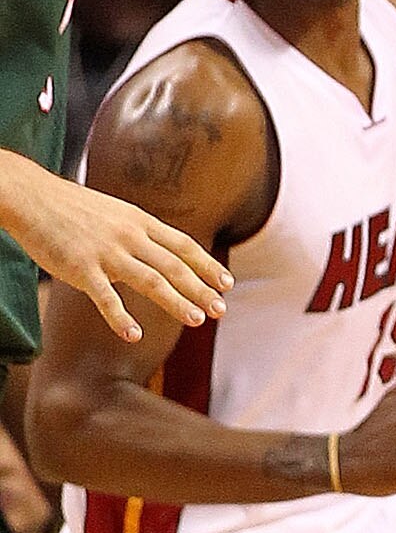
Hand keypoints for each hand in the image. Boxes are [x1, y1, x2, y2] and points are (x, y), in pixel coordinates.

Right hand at [4, 169, 227, 343]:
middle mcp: (129, 236)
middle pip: (174, 266)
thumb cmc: (72, 207)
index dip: (208, 265)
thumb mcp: (115, 212)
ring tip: (196, 320)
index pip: (184, 245)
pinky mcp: (80, 268)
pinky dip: (120, 318)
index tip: (227, 283)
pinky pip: (105, 297)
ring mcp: (106, 252)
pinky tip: (134, 335)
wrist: (31, 196)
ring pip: (150, 280)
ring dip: (176, 302)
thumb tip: (158, 255)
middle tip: (221, 310)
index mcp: (139, 221)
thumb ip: (138, 234)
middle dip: (201, 289)